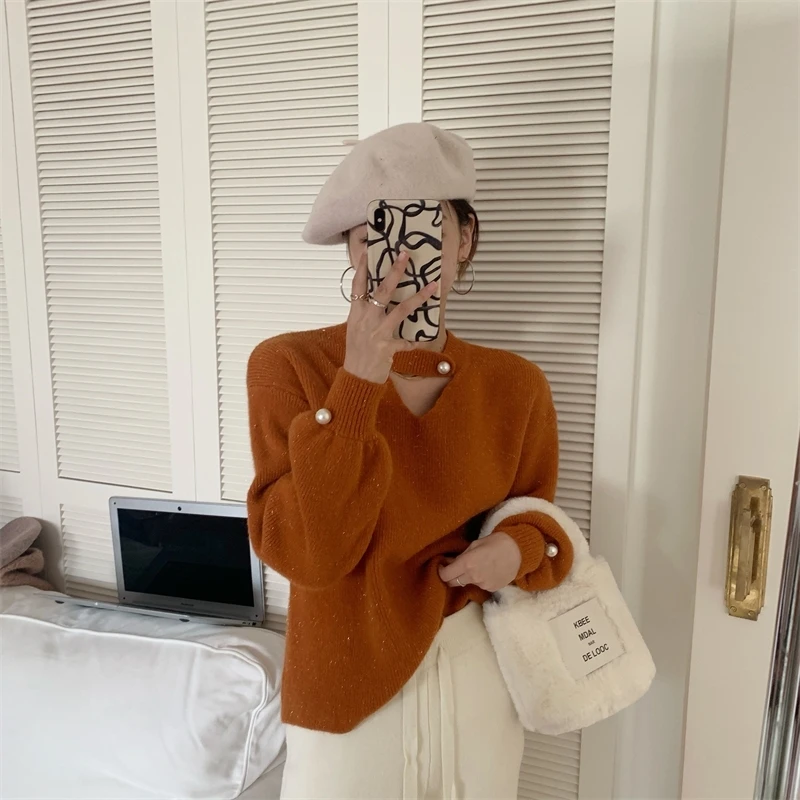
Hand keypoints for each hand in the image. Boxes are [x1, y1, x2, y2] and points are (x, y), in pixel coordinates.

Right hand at [343, 251, 438, 383]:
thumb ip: (365, 312)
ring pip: (401, 309)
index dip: (363, 267)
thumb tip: (378, 298)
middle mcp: (366, 319)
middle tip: (406, 255)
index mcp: (356, 312)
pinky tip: (423, 339)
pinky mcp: (388, 346)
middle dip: (395, 270)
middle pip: (382, 290)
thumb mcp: (356, 328)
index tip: (370, 250)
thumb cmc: (356, 351)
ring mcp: (377, 332)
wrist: (357, 376)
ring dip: (419, 297)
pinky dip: (415, 340)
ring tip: (433, 286)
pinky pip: (407, 341)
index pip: (358, 284)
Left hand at [438, 533, 521, 591]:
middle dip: (450, 577)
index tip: (442, 566)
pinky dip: (478, 580)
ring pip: (466, 584)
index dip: (441, 571)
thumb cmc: (495, 542)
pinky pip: (479, 585)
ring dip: (466, 577)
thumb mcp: (474, 545)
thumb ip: (460, 556)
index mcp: (467, 563)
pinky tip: (486, 571)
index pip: (445, 575)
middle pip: (453, 583)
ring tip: (475, 567)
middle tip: (453, 568)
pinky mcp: (491, 589)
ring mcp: (483, 585)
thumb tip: (447, 562)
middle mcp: (473, 577)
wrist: (518, 551)